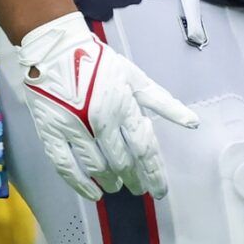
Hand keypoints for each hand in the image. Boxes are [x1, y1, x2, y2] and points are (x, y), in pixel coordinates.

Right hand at [7, 12, 199, 200]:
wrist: (55, 49)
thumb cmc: (99, 63)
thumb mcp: (136, 78)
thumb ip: (163, 103)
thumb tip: (192, 123)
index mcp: (125, 106)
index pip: (145, 149)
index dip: (154, 173)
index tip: (160, 190)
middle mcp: (101, 121)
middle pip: (123, 161)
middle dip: (134, 179)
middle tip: (140, 190)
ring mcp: (74, 129)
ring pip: (97, 166)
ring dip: (110, 182)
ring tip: (118, 188)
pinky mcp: (51, 133)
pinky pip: (65, 166)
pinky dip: (80, 184)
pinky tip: (92, 194)